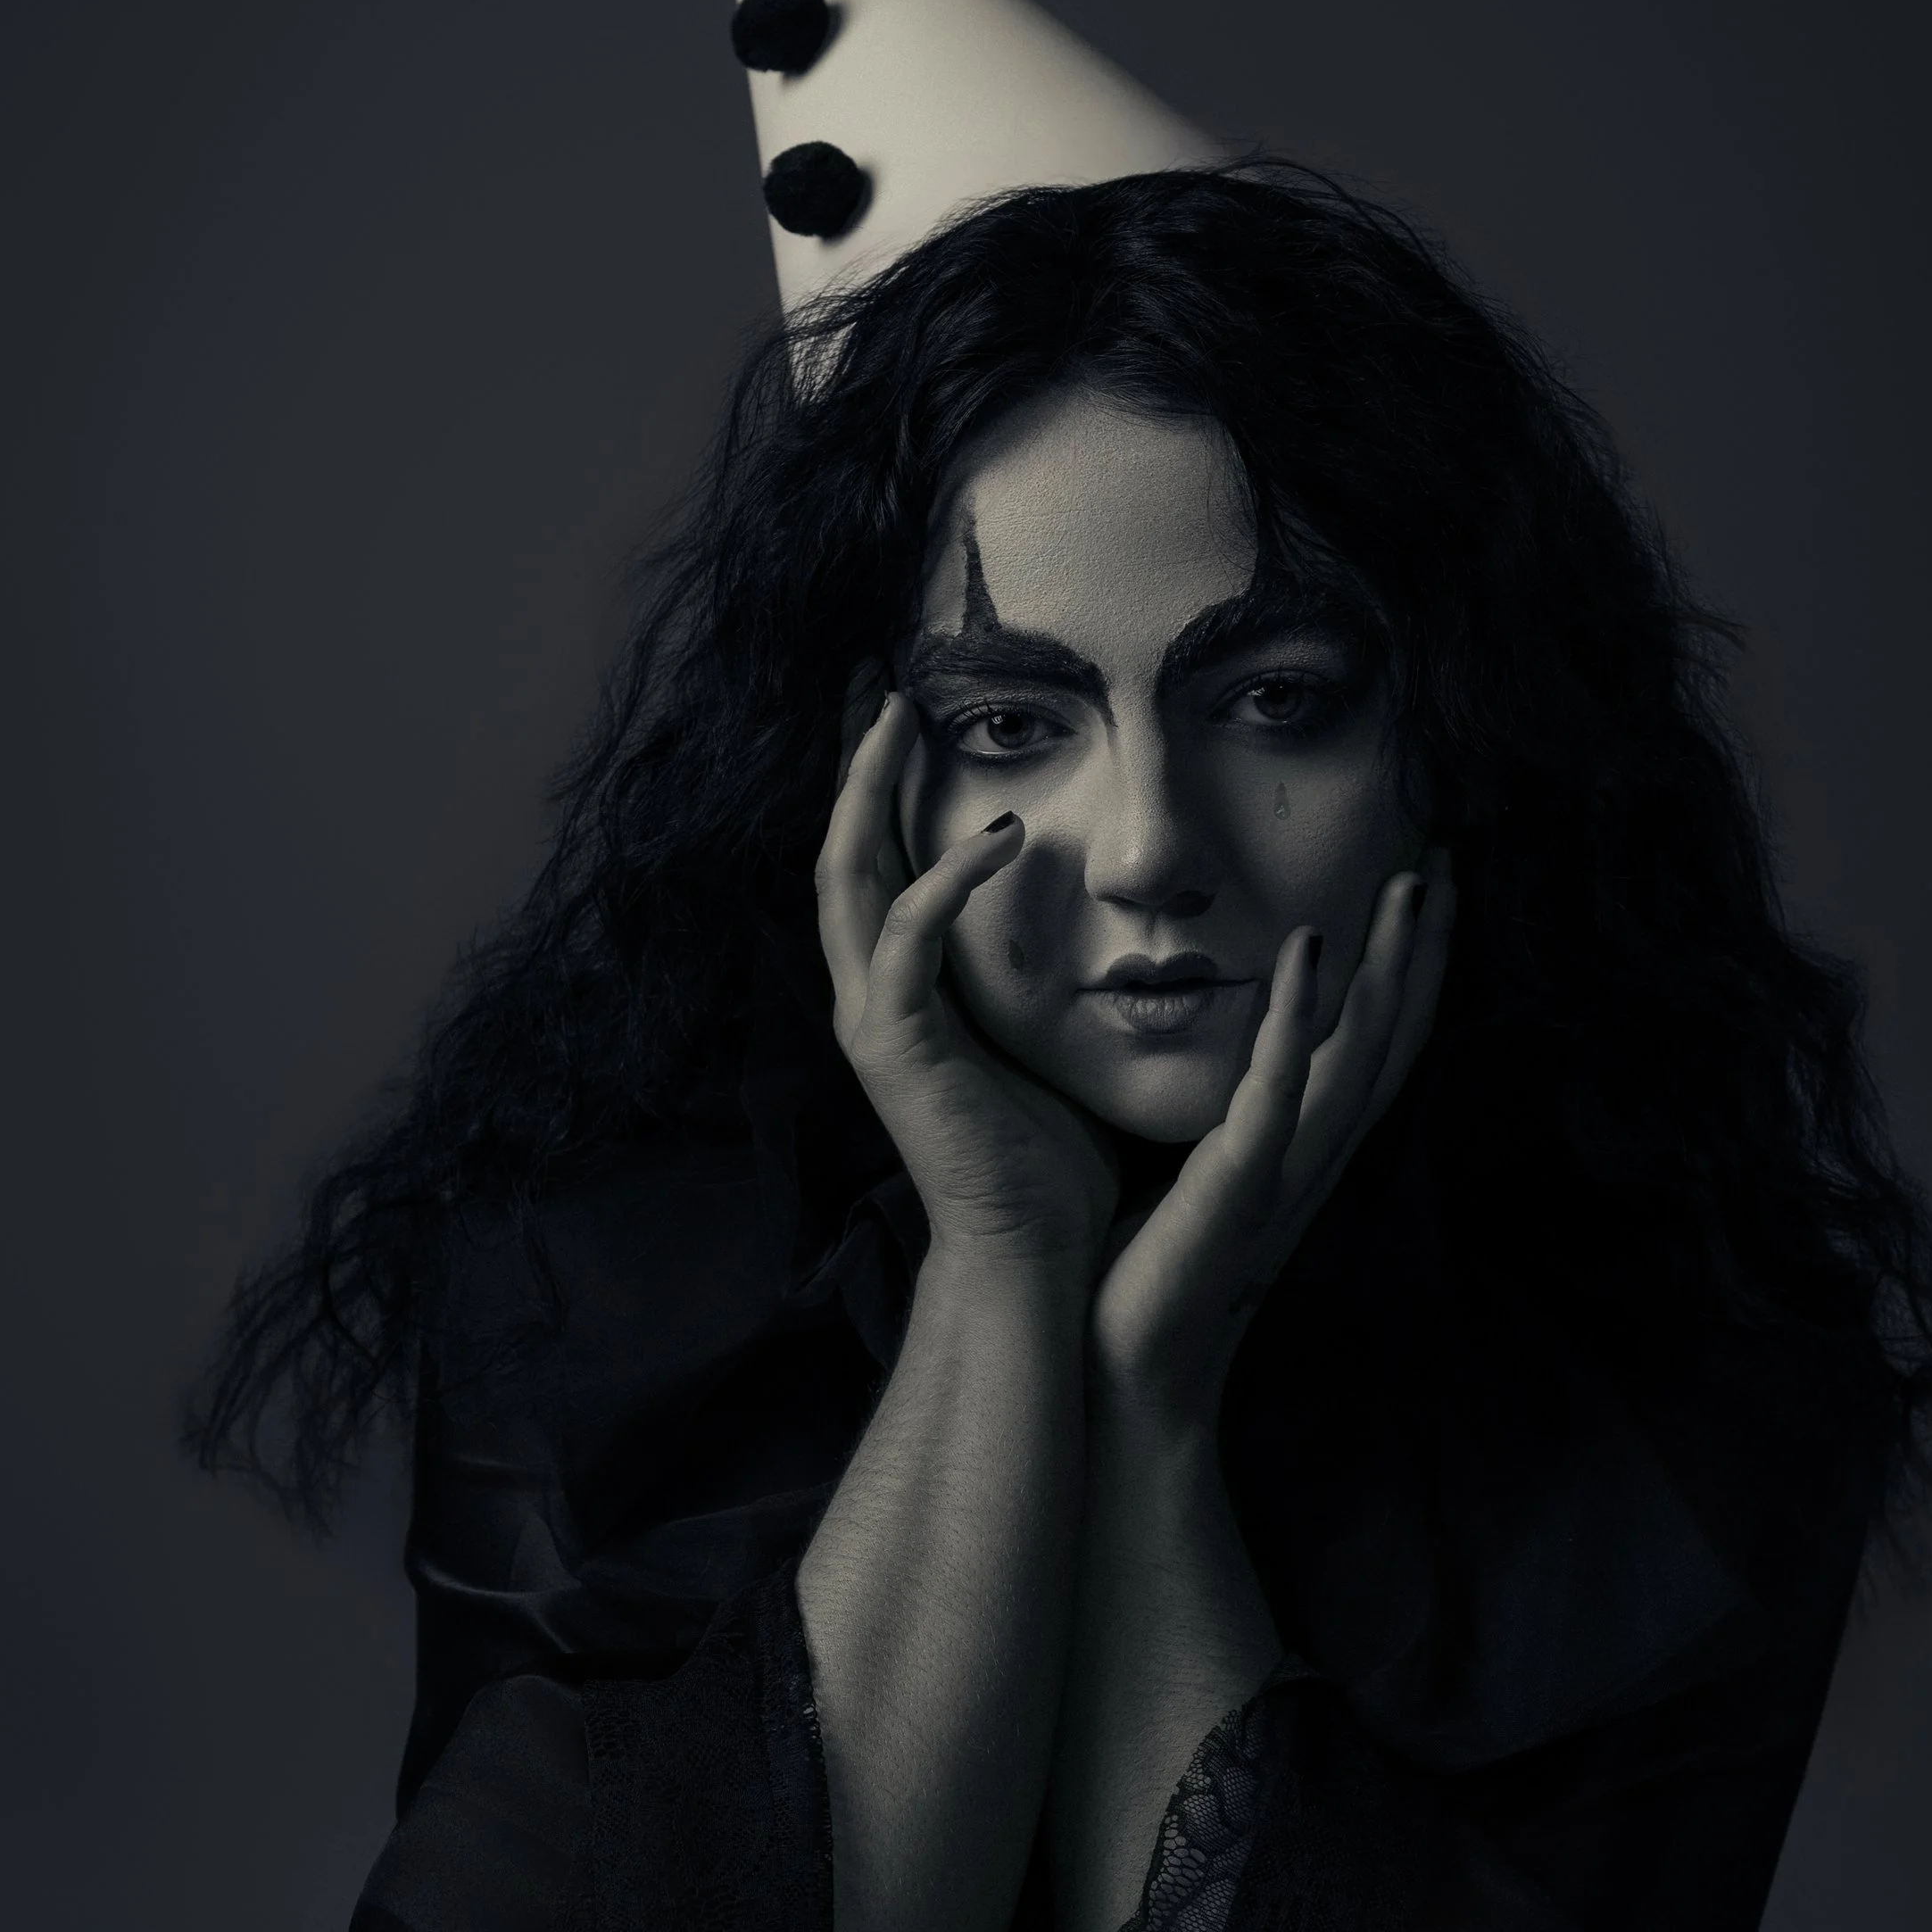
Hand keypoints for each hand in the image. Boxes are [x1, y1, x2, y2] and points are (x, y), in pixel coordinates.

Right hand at [817, 687, 1117, 1272]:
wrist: (1034, 1256)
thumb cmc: (1051, 1160)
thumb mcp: (1042, 1035)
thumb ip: (1040, 970)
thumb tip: (1094, 907)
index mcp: (899, 991)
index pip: (874, 861)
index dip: (879, 784)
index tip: (901, 705)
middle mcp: (868, 996)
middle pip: (837, 847)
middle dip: (852, 760)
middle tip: (873, 675)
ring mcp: (873, 1020)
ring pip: (847, 877)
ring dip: (870, 791)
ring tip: (898, 715)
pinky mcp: (898, 1047)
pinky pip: (909, 940)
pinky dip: (945, 882)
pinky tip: (995, 834)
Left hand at [1089, 853, 1454, 1423]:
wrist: (1130, 1378)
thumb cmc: (1152, 1278)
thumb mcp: (1201, 1179)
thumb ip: (1230, 1121)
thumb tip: (1226, 1062)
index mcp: (1304, 1149)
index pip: (1377, 1043)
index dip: (1411, 967)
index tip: (1426, 883)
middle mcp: (1314, 1155)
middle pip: (1394, 1036)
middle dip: (1425, 947)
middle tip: (1448, 857)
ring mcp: (1284, 1171)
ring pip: (1360, 1054)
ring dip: (1390, 965)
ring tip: (1410, 884)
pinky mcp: (1238, 1188)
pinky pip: (1278, 1092)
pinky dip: (1297, 1020)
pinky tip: (1308, 950)